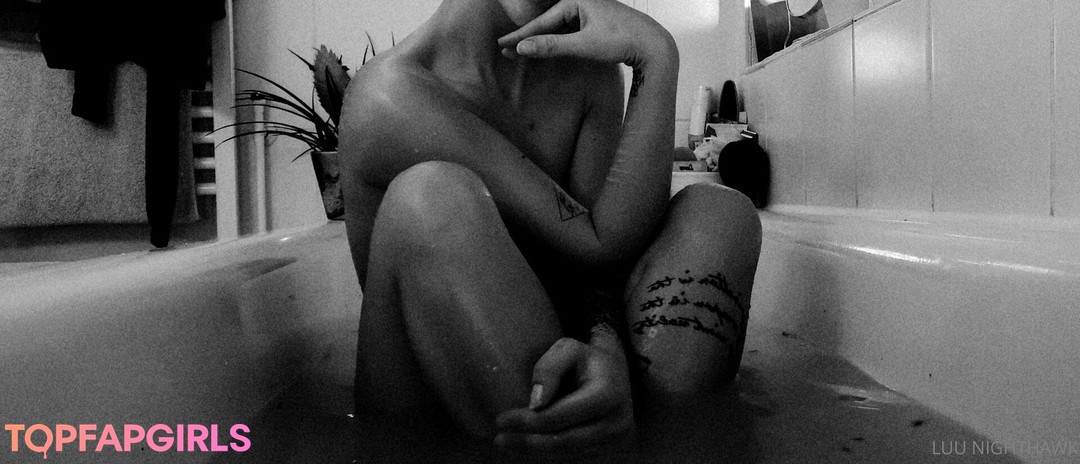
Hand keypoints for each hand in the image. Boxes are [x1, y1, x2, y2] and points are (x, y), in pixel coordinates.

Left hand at [494, 337, 634, 457]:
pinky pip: (575, 456)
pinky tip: (529, 446)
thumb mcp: (567, 349)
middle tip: (499, 439)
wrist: (617, 372)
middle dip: (527, 442)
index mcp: (607, 394)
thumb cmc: (587, 358)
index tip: (500, 419)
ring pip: (568, 453)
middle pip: (562, 441)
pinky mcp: (611, 450)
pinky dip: (550, 453)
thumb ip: (549, 368)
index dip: (527, 422)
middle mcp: (616, 422)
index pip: (559, 417)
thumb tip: (534, 403)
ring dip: (535, 452)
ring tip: (509, 444)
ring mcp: (616, 440)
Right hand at [497, 0, 675, 66]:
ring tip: (521, 52)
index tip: (502, 45)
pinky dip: (556, 41)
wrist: (652, 44)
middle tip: (505, 50)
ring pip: (557, 28)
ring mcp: (588, 12)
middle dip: (527, 38)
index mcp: (575, 0)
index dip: (520, 36)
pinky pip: (568, 32)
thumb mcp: (583, 45)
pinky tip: (546, 49)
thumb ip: (551, 46)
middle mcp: (580, 1)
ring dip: (540, 41)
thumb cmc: (621, 40)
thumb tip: (523, 48)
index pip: (541, 22)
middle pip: (547, 23)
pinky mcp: (595, 23)